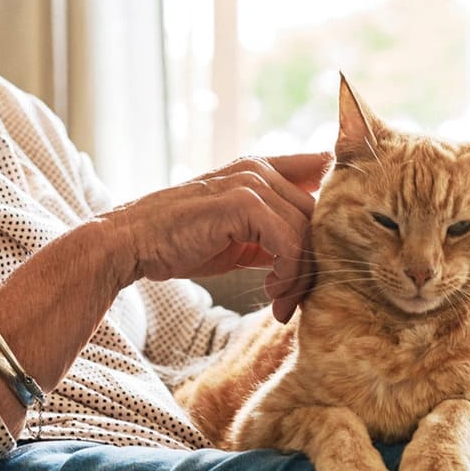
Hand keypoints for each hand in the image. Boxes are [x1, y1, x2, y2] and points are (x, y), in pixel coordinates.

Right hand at [99, 152, 331, 321]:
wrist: (132, 243)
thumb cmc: (181, 242)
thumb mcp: (239, 236)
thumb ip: (274, 234)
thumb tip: (311, 257)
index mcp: (261, 169)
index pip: (321, 170)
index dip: (337, 203)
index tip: (335, 248)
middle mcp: (260, 169)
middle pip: (319, 215)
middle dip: (314, 262)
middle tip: (294, 299)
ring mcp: (252, 183)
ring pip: (308, 232)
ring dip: (299, 276)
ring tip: (281, 302)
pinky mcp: (243, 204)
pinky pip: (289, 242)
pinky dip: (287, 274)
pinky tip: (271, 292)